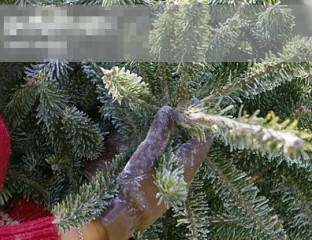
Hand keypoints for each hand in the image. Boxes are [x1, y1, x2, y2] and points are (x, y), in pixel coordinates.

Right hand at [98, 106, 211, 239]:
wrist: (119, 218)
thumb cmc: (134, 187)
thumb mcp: (145, 156)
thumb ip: (158, 134)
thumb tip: (170, 110)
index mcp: (184, 169)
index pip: (201, 141)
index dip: (200, 121)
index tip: (196, 102)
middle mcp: (182, 176)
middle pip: (192, 147)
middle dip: (188, 126)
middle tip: (181, 106)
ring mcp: (172, 182)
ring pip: (181, 155)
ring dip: (177, 137)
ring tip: (170, 118)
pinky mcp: (160, 185)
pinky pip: (170, 161)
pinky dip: (167, 147)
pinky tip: (157, 141)